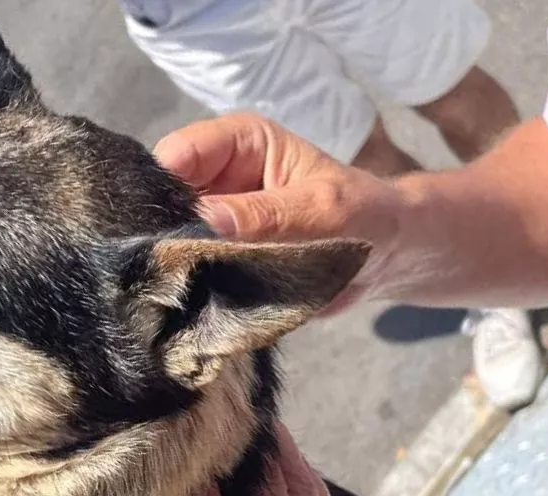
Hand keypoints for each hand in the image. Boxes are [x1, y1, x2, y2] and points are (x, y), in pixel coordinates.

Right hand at [154, 114, 408, 309]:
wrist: (386, 261)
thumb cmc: (365, 217)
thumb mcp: (323, 211)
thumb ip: (265, 215)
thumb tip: (205, 222)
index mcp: (237, 143)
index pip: (177, 155)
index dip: (162, 189)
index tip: (165, 230)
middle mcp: (215, 177)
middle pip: (160, 197)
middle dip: (161, 230)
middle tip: (168, 266)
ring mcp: (209, 220)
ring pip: (166, 238)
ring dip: (173, 264)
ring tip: (178, 288)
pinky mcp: (211, 256)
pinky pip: (183, 271)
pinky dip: (186, 288)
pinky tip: (187, 301)